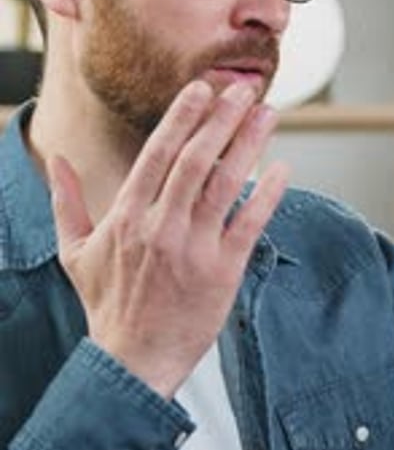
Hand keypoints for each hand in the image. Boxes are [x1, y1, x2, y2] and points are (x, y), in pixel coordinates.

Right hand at [49, 80, 287, 396]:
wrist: (133, 361)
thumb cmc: (107, 305)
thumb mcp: (75, 251)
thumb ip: (66, 201)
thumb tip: (56, 160)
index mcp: (126, 217)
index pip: (157, 154)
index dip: (182, 117)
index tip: (201, 89)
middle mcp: (160, 228)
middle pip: (195, 160)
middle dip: (220, 119)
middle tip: (242, 88)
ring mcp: (193, 249)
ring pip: (224, 184)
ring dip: (248, 144)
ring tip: (267, 114)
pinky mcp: (223, 272)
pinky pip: (250, 224)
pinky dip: (268, 194)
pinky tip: (283, 168)